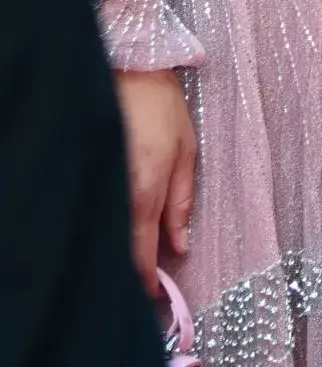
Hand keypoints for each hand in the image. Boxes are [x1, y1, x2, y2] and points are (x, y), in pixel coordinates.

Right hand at [115, 68, 196, 294]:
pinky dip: (108, 227)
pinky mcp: (89, 174)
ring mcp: (101, 185)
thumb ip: (182, 202)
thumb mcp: (186, 151)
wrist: (128, 69)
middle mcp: (118, 195)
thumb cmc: (162, 107)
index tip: (155, 298)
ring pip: (106, 234)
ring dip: (120, 250)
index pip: (141, 255)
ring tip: (135, 261)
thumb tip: (181, 246)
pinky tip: (118, 230)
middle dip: (130, 273)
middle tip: (145, 286)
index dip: (146, 283)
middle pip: (119, 252)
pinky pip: (98, 213)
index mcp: (145, 192)